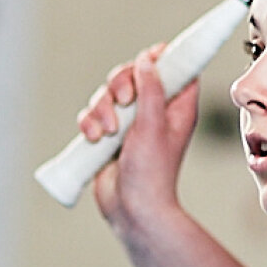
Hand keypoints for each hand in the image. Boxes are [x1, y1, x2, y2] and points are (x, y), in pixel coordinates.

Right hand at [83, 45, 199, 237]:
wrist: (132, 208)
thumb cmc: (152, 172)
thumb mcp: (154, 125)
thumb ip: (151, 89)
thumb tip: (148, 59)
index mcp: (176, 105)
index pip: (174, 67)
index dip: (160, 58)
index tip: (145, 62)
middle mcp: (154, 110)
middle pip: (134, 73)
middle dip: (119, 84)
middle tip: (124, 102)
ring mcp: (131, 122)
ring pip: (109, 93)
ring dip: (102, 108)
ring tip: (107, 132)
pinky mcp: (109, 134)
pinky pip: (93, 113)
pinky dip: (90, 122)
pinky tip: (95, 138)